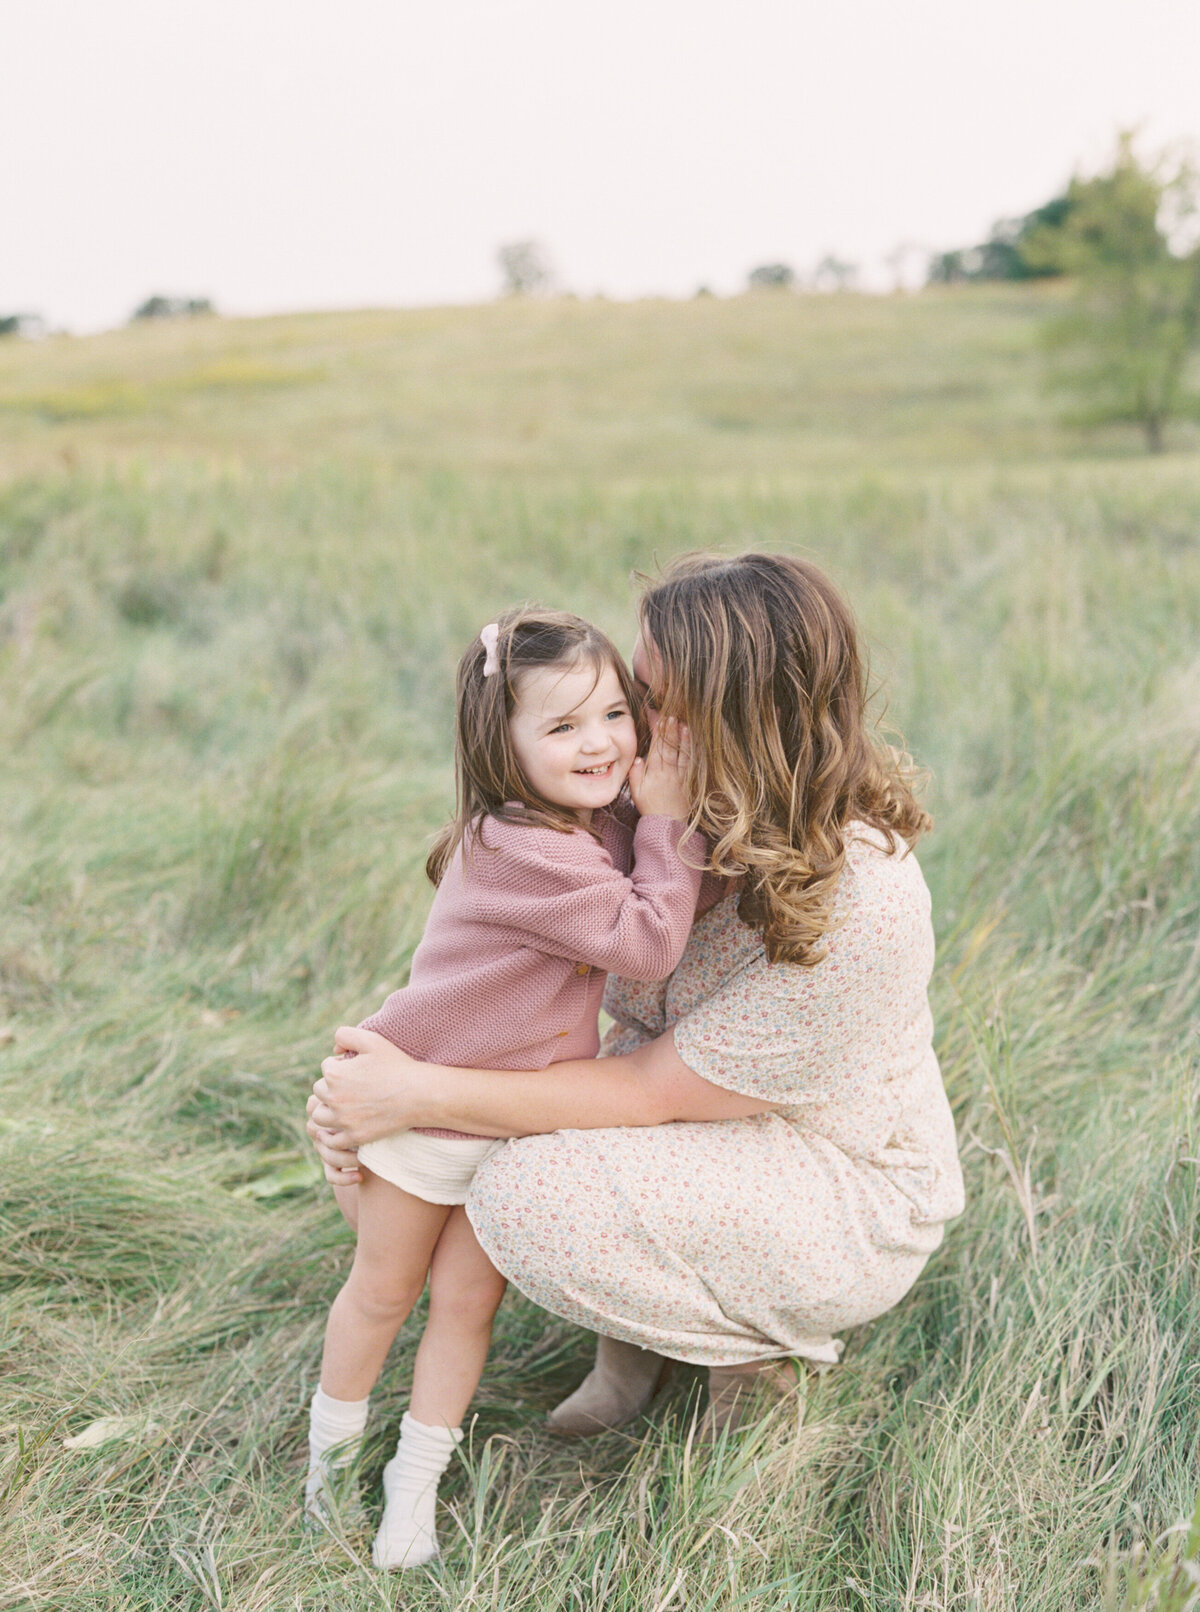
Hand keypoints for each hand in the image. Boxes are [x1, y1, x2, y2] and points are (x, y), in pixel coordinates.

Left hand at [306, 1024, 427, 1183]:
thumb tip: (333, 1049)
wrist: (419, 1094)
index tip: (358, 1069)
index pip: (325, 1068)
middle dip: (331, 1088)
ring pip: (319, 1116)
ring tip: (344, 1107)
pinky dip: (332, 1135)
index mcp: (335, 1074)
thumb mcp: (372, 1040)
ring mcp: (343, 1120)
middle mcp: (334, 1098)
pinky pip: (331, 1140)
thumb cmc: (397, 1065)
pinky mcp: (354, 1136)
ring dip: (327, 1110)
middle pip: (319, 1092)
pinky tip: (343, 1127)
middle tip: (353, 1087)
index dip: (341, 1066)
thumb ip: (346, 1035)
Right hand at [628, 717, 691, 821]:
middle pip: (668, 747)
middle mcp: (668, 772)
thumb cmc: (650, 808)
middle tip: (670, 714)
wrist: (667, 824)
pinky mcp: (688, 781)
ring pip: (680, 752)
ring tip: (681, 722)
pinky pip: (689, 762)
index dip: (656, 730)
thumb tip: (638, 758)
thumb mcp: (636, 793)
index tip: (656, 717)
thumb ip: (636, 775)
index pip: (655, 747)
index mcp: (654, 773)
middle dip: (669, 729)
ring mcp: (679, 776)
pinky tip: (690, 739)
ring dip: (681, 736)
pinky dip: (690, 749)